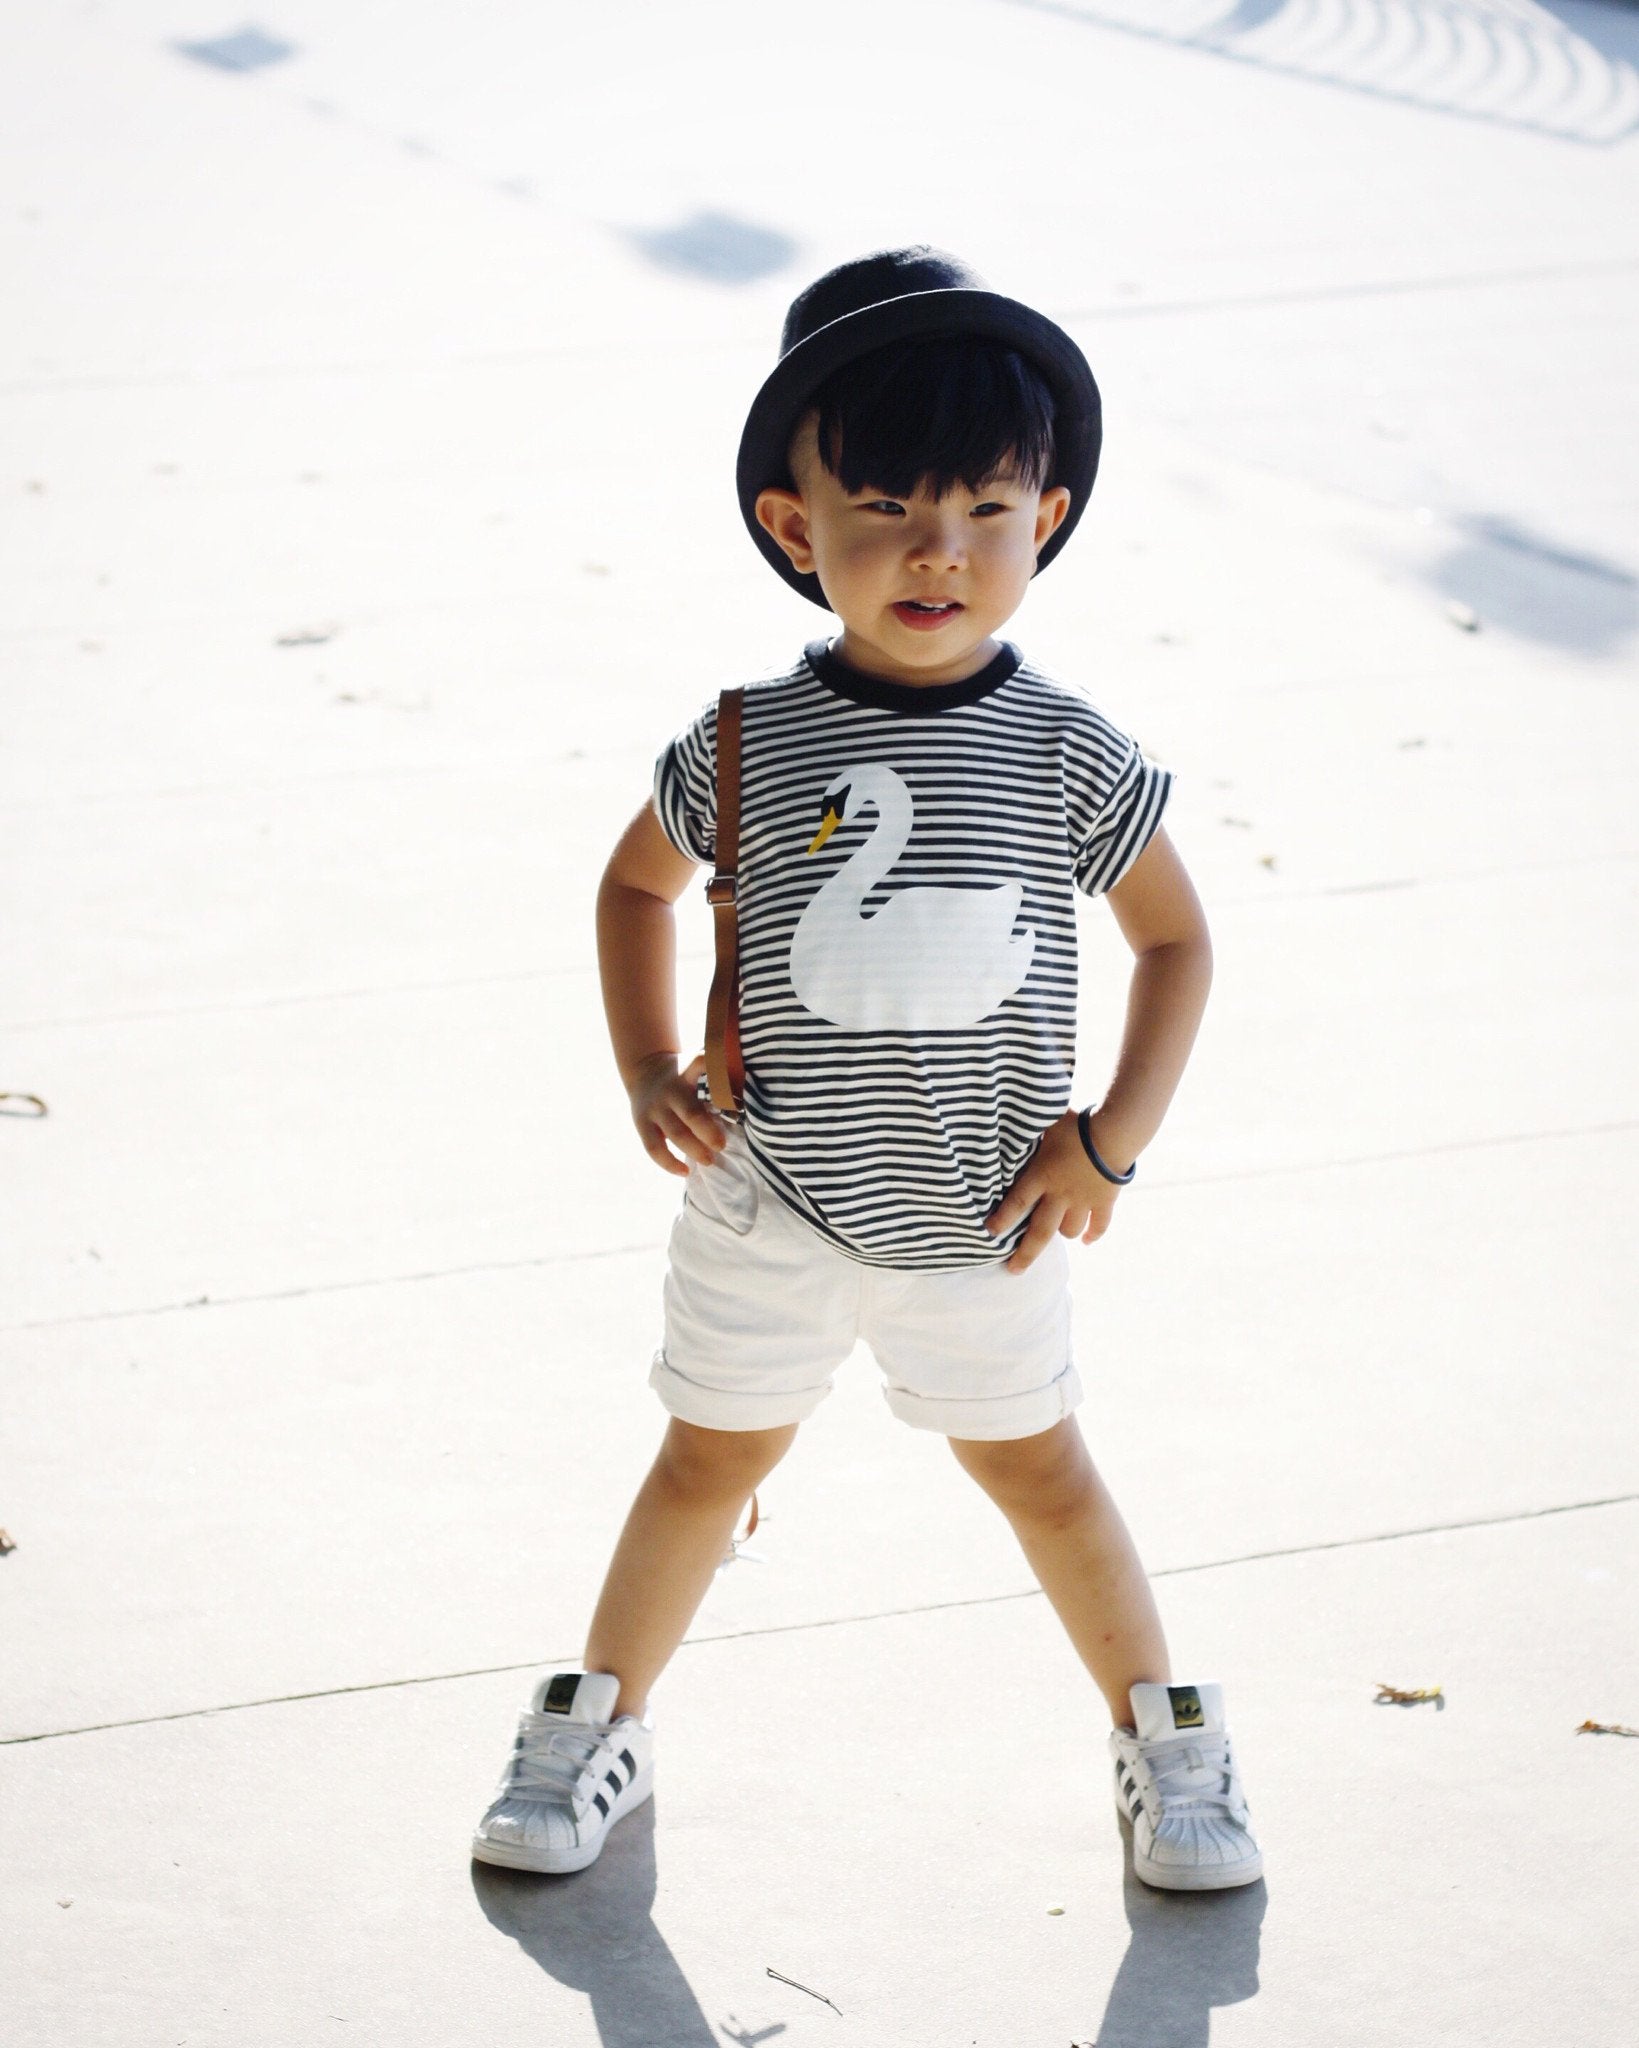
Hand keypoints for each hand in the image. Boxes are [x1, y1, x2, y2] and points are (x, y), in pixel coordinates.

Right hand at [628, 1052, 727, 1176]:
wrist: (644, 1070)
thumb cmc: (684, 1076)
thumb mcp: (697, 1066)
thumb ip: (718, 1076)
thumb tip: (749, 1090)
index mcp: (688, 1072)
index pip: (702, 1065)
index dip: (716, 1074)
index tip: (735, 1093)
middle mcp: (671, 1090)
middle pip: (692, 1114)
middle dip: (709, 1133)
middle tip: (722, 1145)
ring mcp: (655, 1108)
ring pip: (675, 1134)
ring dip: (694, 1150)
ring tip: (709, 1160)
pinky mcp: (642, 1124)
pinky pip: (654, 1148)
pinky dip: (669, 1163)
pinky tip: (684, 1171)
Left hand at [984, 1111, 1130, 1273]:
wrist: (1115, 1132)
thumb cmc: (1077, 1123)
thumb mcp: (1047, 1122)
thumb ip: (1029, 1128)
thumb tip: (1010, 1118)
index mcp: (1043, 1175)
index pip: (1017, 1202)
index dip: (1003, 1219)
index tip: (990, 1232)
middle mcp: (1061, 1194)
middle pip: (1041, 1231)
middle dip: (1026, 1253)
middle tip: (1014, 1270)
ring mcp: (1084, 1200)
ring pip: (1070, 1230)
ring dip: (1063, 1234)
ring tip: (1056, 1234)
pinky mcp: (1105, 1200)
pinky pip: (1100, 1225)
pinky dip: (1094, 1235)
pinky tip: (1088, 1241)